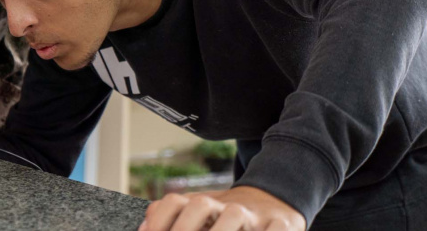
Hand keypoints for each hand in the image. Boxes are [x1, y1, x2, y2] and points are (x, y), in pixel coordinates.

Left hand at [139, 186, 305, 230]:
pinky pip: (275, 230)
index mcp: (204, 202)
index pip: (174, 202)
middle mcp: (226, 204)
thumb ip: (171, 217)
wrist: (275, 198)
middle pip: (200, 204)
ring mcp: (254, 214)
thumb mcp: (201, 215)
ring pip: (234, 215)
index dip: (159, 220)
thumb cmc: (227, 218)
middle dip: (184, 228)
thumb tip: (143, 228)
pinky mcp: (283, 223)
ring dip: (221, 230)